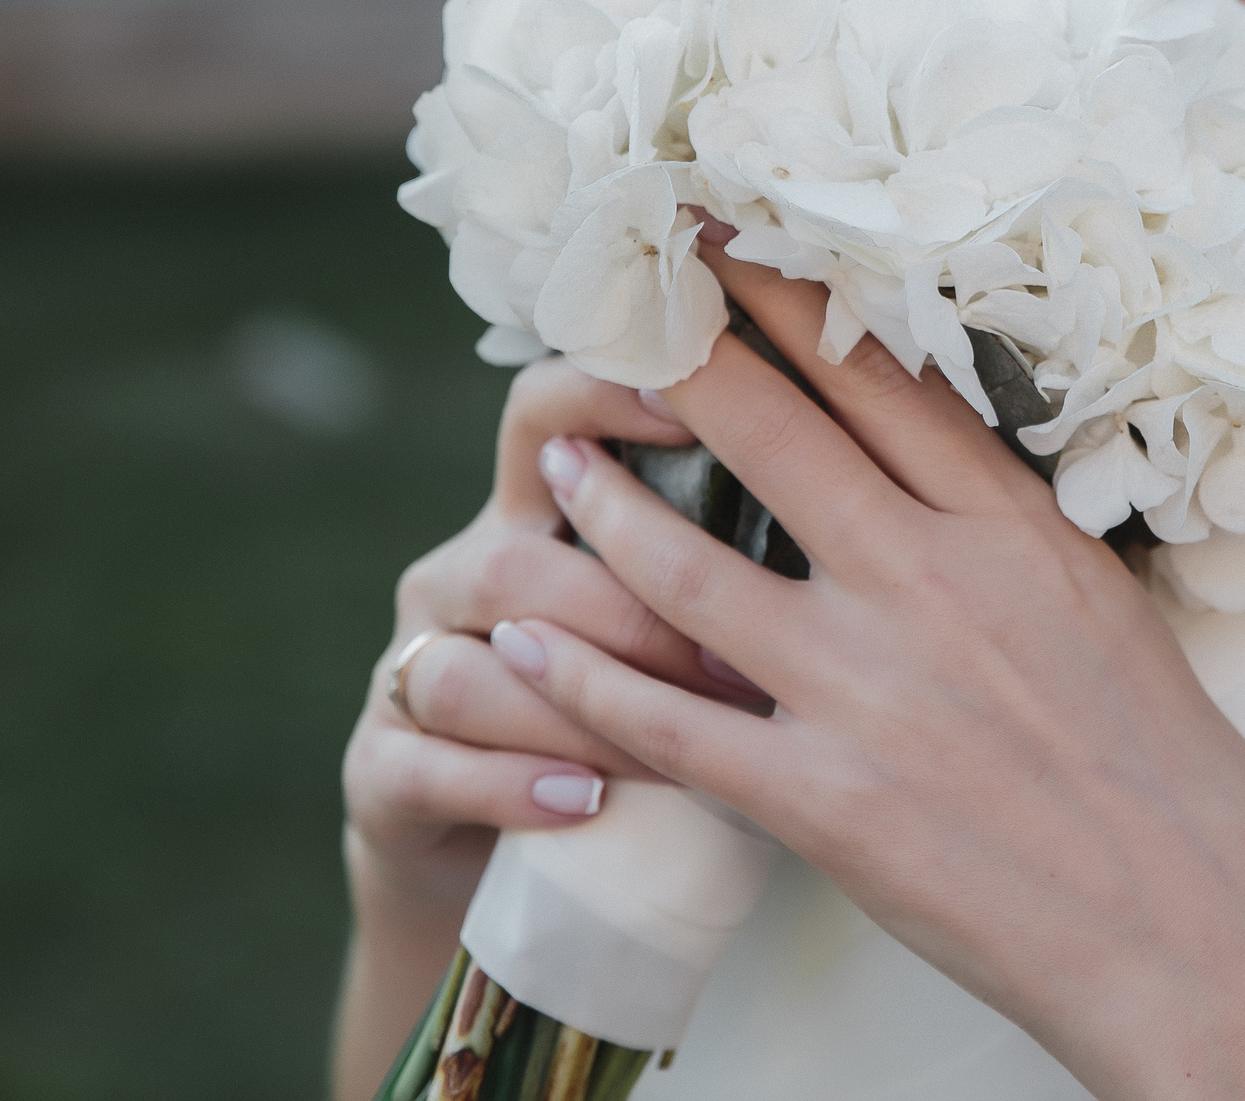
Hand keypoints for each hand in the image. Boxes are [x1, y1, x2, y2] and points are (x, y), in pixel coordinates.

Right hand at [339, 360, 764, 921]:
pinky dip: (511, 785)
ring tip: (679, 758)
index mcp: (535, 513)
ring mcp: (410, 668)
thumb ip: (735, 543)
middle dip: (631, 619)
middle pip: (516, 561)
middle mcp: (464, 572)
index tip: (697, 402)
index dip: (604, 395)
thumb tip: (865, 474)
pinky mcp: (378, 771)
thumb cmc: (642, 710)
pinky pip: (427, 767)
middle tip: (744, 671)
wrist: (509, 849)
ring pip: (471, 671)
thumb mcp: (686, 613)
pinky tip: (583, 802)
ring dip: (580, 714)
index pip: (546, 414)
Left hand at [485, 240, 1244, 1100]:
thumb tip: (932, 464)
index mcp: (1011, 527)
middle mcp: (932, 582)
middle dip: (674, 349)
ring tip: (556, 468)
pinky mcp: (823, 800)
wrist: (1197, 929)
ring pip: (689, 565)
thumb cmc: (1167, 771)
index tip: (721, 236)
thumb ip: (1004, 532)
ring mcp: (869, 690)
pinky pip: (669, 722)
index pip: (876, 374)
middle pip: (770, 428)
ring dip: (604, 507)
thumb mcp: (1100, 607)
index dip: (783, 294)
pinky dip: (583, 679)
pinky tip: (529, 647)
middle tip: (607, 292)